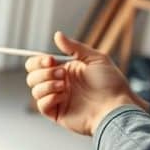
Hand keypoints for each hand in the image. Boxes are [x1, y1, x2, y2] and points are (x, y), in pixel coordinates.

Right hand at [25, 31, 149, 135]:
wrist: (116, 106)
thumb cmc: (111, 84)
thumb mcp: (95, 58)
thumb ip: (74, 47)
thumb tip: (57, 35)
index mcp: (65, 70)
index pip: (38, 64)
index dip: (38, 60)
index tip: (50, 60)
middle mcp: (58, 84)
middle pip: (32, 76)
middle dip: (43, 72)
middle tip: (62, 73)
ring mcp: (57, 99)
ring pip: (35, 90)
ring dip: (47, 84)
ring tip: (63, 85)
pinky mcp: (58, 114)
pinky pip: (41, 105)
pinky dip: (48, 97)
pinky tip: (62, 96)